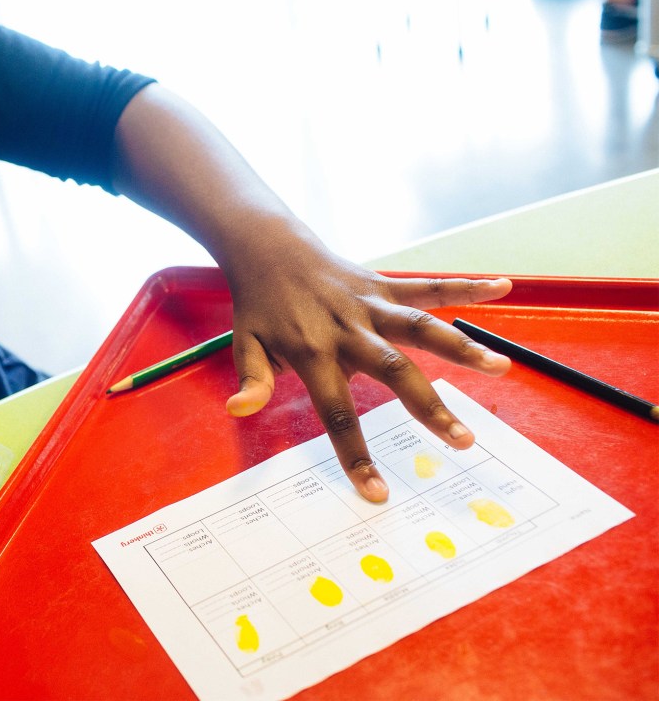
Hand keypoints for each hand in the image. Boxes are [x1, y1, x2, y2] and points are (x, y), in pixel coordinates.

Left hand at [222, 241, 511, 502]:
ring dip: (461, 345)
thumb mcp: (244, 346)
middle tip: (464, 442)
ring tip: (500, 367)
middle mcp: (346, 329)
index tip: (378, 492)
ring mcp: (369, 305)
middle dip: (429, 407)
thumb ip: (252, 380)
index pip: (336, 412)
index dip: (355, 453)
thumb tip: (239, 411)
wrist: (267, 248)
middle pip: (393, 371)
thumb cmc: (260, 307)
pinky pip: (427, 285)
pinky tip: (503, 286)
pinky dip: (465, 285)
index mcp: (312, 353)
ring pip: (419, 326)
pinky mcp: (383, 284)